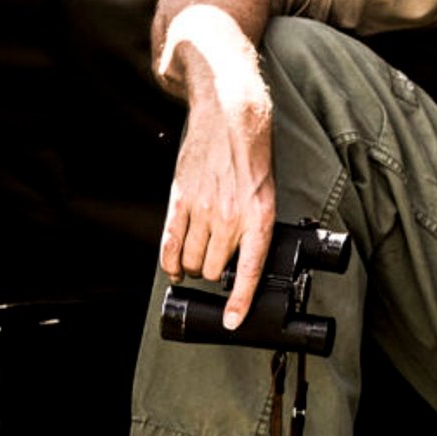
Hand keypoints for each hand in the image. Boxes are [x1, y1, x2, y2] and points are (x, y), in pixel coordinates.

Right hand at [159, 9, 278, 328]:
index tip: (231, 322)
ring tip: (199, 256)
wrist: (230, 113)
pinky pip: (169, 243)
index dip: (240, 301)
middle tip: (218, 260)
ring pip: (191, 260)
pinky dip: (170, 261)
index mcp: (260, 216)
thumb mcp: (266, 190)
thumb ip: (253, 224)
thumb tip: (241, 258)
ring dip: (193, 266)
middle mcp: (231, 217)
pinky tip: (174, 268)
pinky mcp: (180, 199)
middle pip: (214, 269)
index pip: (249, 270)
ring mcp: (202, 209)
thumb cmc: (252, 151)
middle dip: (215, 272)